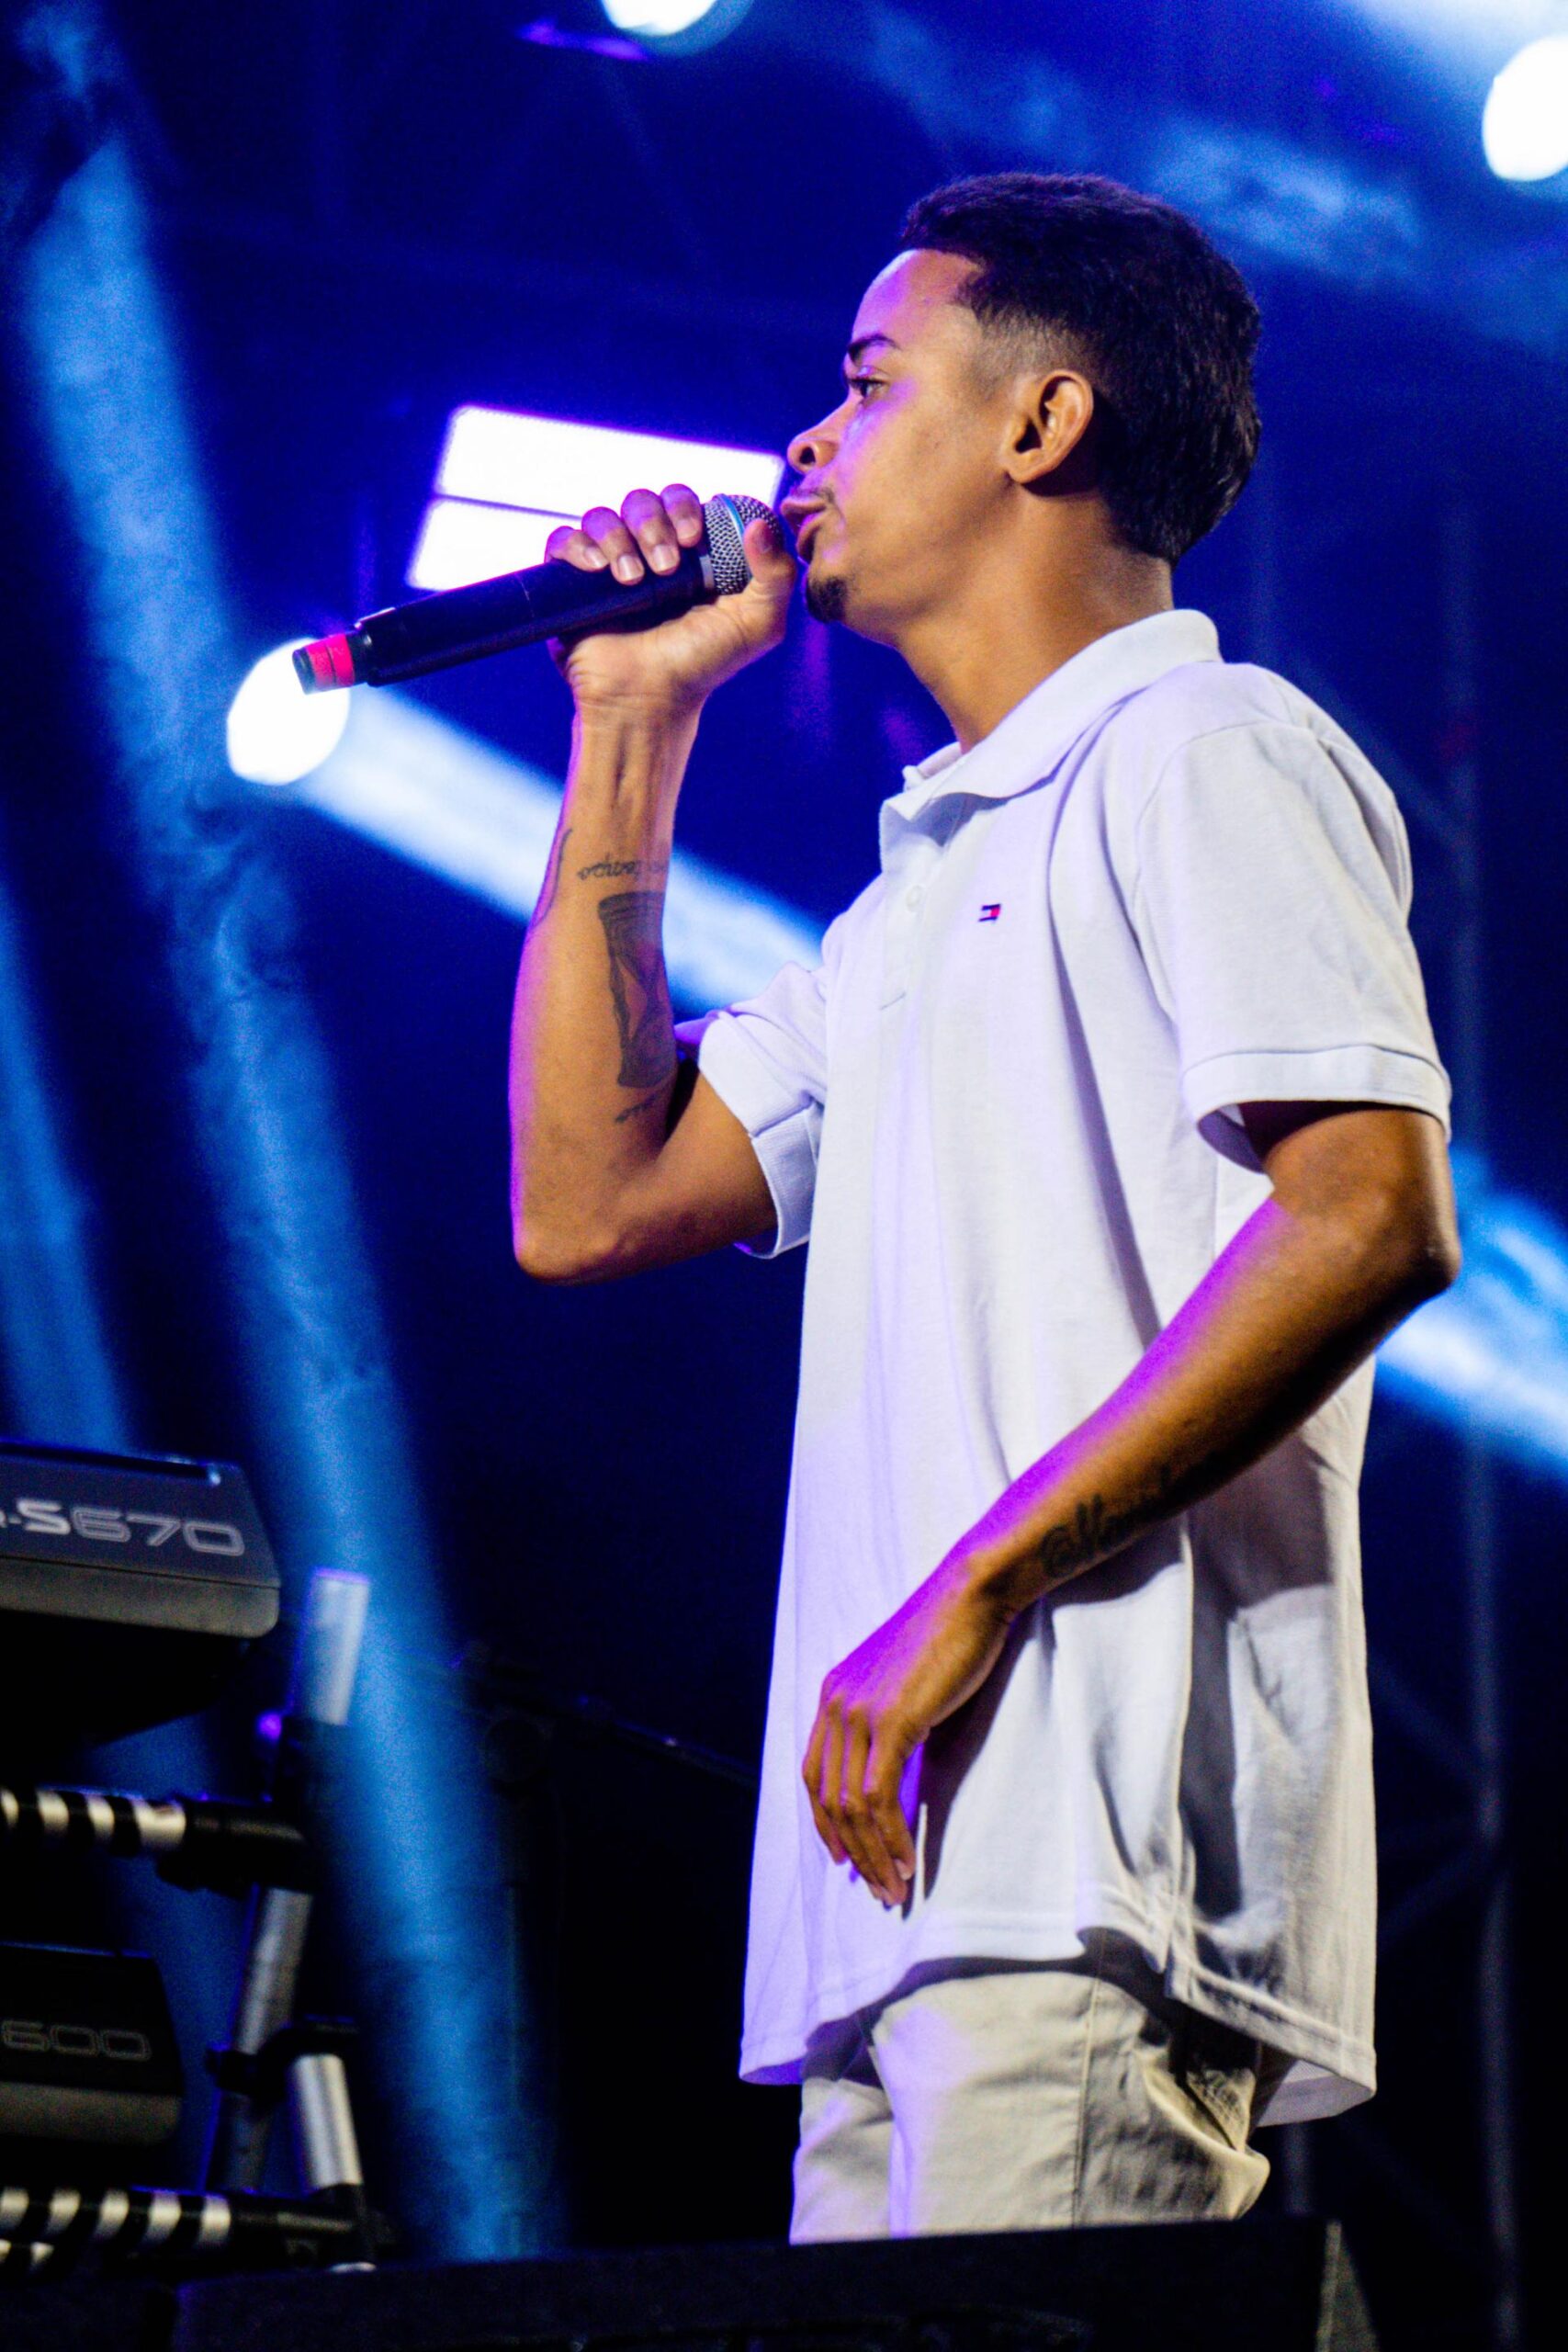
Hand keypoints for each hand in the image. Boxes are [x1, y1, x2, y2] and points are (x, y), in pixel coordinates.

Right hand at [546, 485, 796, 718]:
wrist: (648, 701)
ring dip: (619, 539)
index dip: (687, 508)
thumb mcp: (758, 625)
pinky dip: (579, 545)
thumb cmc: (703, 665)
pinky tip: (597, 571)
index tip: (693, 538)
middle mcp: (646, 552)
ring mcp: (607, 566)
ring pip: (604, 516)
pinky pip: (564, 540)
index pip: (684, 503)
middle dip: (655, 524)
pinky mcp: (571, 583)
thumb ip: (775, 575)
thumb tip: (761, 524)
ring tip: (633, 581)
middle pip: (644, 502)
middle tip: (666, 568)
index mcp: (688, 553)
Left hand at [802, 1547, 1016, 1906]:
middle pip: (829, 1799)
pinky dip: (891, 1839)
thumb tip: (893, 1774)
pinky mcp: (890, 1721)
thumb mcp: (904, 1685)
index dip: (828, 1824)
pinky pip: (880, 1798)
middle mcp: (835, 1703)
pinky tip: (907, 1864)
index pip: (815, 1775)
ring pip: (853, 1807)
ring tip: (895, 1890)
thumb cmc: (949, 1637)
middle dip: (853, 1852)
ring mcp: (859, 1712)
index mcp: (833, 1694)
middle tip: (879, 1891)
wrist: (971, 1596)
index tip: (847, 1860)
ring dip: (874, 1856)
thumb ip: (887, 1723)